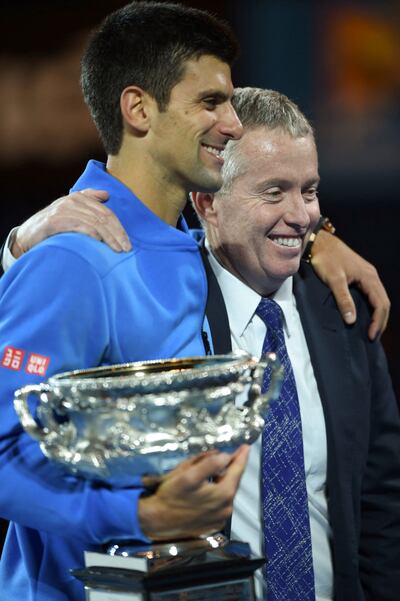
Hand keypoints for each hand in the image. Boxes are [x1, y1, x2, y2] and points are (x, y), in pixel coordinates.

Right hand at [12, 189, 130, 256]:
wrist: (27, 235)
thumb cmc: (52, 225)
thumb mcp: (70, 210)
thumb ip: (87, 200)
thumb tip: (106, 194)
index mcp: (79, 197)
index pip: (106, 212)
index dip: (119, 227)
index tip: (127, 241)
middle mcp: (72, 200)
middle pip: (103, 217)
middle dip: (118, 233)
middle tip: (127, 248)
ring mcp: (64, 209)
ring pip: (95, 223)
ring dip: (109, 237)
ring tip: (118, 250)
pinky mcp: (56, 220)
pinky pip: (80, 226)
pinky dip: (93, 234)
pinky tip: (100, 243)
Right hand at [138, 446, 248, 539]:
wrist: (157, 521)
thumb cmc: (172, 495)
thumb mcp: (188, 474)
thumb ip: (209, 463)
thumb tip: (225, 456)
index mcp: (224, 494)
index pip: (238, 471)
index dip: (242, 457)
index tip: (246, 447)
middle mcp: (227, 508)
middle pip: (233, 482)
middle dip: (231, 468)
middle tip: (230, 454)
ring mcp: (221, 519)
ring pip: (226, 493)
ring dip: (223, 481)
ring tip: (214, 471)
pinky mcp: (213, 525)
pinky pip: (220, 504)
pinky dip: (218, 494)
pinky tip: (207, 489)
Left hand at [311, 230, 389, 339]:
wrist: (319, 242)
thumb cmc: (326, 259)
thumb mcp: (334, 280)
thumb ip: (343, 299)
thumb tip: (352, 320)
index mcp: (369, 277)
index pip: (381, 304)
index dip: (378, 321)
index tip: (371, 336)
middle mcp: (372, 276)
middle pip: (383, 302)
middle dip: (380, 321)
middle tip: (373, 337)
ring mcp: (367, 275)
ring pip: (378, 298)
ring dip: (377, 315)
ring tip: (370, 330)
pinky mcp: (360, 275)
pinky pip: (371, 294)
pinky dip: (371, 307)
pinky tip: (365, 315)